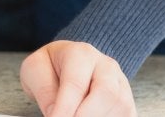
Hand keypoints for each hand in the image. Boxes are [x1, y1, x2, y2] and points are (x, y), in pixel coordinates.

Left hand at [20, 41, 135, 116]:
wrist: (70, 63)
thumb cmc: (52, 66)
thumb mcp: (36, 69)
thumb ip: (44, 90)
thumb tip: (55, 114)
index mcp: (81, 54)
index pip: (75, 83)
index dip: (65, 108)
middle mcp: (106, 66)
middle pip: (106, 93)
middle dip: (86, 115)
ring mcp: (122, 84)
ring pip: (120, 107)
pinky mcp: (129, 103)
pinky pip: (127, 115)